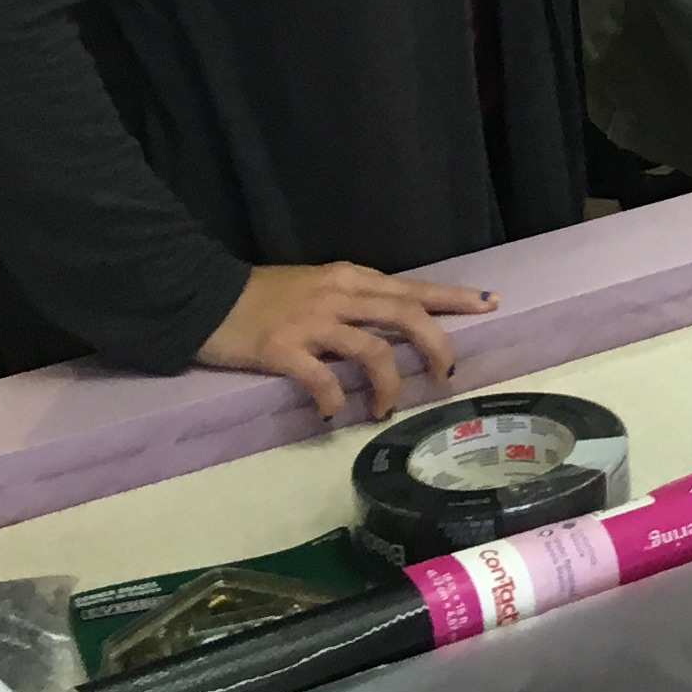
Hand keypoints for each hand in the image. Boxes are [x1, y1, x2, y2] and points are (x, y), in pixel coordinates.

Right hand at [199, 261, 494, 423]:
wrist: (202, 297)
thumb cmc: (261, 295)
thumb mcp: (316, 286)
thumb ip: (353, 301)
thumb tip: (391, 324)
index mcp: (349, 278)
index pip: (411, 287)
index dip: (452, 296)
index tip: (489, 303)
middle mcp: (338, 295)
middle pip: (406, 314)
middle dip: (436, 344)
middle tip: (446, 373)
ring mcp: (312, 322)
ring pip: (373, 350)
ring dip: (388, 384)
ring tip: (384, 408)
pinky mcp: (283, 349)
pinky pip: (323, 379)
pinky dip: (336, 399)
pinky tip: (334, 413)